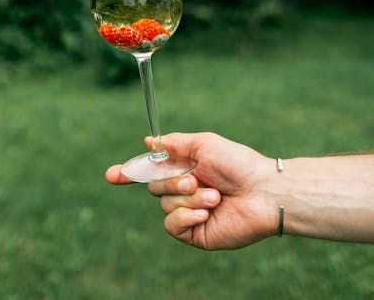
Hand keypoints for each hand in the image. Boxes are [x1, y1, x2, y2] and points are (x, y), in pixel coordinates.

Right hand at [106, 132, 278, 250]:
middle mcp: (183, 190)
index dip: (128, 173)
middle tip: (197, 180)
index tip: (110, 175)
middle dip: (172, 182)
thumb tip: (148, 141)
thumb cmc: (238, 163)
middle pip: (154, 186)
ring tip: (215, 197)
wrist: (263, 192)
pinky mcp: (194, 233)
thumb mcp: (203, 143)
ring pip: (164, 205)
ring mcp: (188, 212)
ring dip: (188, 199)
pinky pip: (172, 225)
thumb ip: (173, 143)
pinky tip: (207, 212)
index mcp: (184, 168)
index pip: (149, 171)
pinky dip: (186, 216)